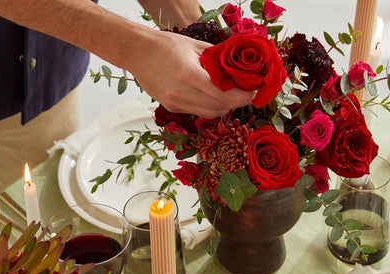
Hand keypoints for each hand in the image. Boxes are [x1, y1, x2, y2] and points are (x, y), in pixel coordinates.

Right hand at [127, 31, 256, 118]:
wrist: (137, 52)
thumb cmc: (165, 45)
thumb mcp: (195, 45)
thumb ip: (217, 58)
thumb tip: (239, 66)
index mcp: (188, 74)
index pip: (223, 94)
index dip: (241, 96)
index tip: (253, 92)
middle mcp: (180, 92)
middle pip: (218, 107)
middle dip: (237, 103)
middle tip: (247, 95)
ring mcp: (174, 102)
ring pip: (208, 113)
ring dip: (224, 107)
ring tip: (233, 97)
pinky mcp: (170, 106)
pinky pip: (196, 111)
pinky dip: (209, 107)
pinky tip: (214, 97)